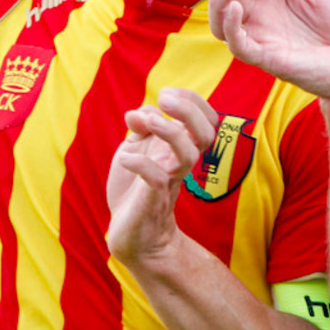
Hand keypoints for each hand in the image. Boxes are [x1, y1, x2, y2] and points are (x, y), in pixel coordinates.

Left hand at [106, 88, 217, 265]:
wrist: (132, 235)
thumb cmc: (135, 188)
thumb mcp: (135, 148)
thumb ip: (139, 127)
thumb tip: (136, 113)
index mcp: (178, 146)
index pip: (205, 118)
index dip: (191, 99)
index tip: (166, 94)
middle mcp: (178, 162)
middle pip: (206, 132)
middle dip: (189, 110)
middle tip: (164, 100)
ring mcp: (169, 180)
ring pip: (188, 154)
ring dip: (169, 131)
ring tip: (148, 122)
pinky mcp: (152, 200)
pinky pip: (156, 178)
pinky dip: (139, 163)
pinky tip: (124, 158)